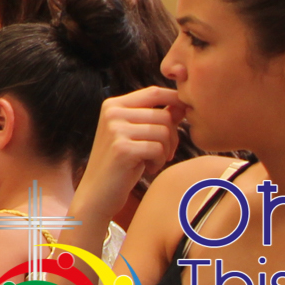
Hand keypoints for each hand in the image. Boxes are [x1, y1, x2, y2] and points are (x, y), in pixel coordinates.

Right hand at [75, 86, 183, 221]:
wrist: (97, 192)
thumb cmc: (120, 163)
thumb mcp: (136, 135)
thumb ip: (155, 118)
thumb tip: (183, 105)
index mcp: (113, 105)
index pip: (153, 92)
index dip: (175, 99)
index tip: (187, 113)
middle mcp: (112, 112)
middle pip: (163, 115)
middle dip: (172, 137)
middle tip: (165, 153)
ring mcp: (115, 129)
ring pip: (164, 132)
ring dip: (165, 151)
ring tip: (152, 161)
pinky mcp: (122, 148)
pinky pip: (158, 149)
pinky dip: (159, 162)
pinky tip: (147, 168)